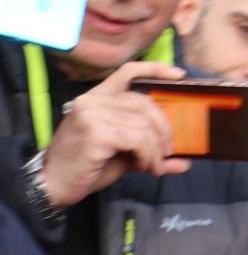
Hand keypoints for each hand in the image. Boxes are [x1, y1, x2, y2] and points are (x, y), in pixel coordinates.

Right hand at [39, 62, 191, 208]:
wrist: (55, 185)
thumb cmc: (88, 167)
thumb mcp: (124, 154)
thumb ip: (151, 150)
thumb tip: (185, 161)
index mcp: (98, 98)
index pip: (128, 72)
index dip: (155, 69)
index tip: (179, 75)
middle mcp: (92, 100)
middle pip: (145, 103)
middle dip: (164, 129)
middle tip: (167, 152)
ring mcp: (92, 114)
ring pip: (143, 125)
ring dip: (156, 150)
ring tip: (154, 166)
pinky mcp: (96, 132)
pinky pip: (137, 139)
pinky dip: (148, 155)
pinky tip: (144, 167)